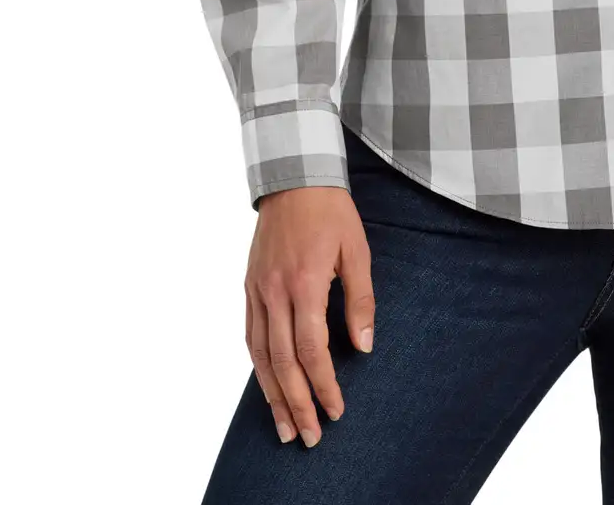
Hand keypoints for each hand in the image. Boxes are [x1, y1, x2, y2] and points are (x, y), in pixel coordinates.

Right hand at [245, 186, 374, 447]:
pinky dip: (257, 367)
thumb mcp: (357, 250)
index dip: (323, 384)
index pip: (311, 349)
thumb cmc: (331, 212)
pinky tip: (268, 387)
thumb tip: (363, 347)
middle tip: (311, 437)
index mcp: (304, 282)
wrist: (294, 176)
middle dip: (297, 403)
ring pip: (260, 355)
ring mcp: (257, 290)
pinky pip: (249, 335)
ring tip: (285, 428)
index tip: (336, 409)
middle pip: (281, 362)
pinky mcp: (249, 286)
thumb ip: (360, 300)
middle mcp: (275, 291)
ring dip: (272, 395)